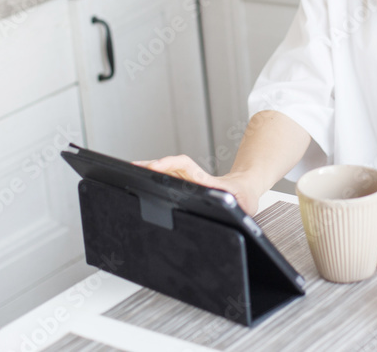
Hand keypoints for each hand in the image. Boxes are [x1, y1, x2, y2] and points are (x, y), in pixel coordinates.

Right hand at [133, 154, 263, 215]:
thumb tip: (234, 211)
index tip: (156, 166)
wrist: (245, 189)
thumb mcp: (245, 205)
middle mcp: (196, 178)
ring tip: (132, 171)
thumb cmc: (244, 198)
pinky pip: (168, 177)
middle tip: (135, 167)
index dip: (170, 165)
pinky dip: (154, 176)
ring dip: (150, 170)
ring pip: (167, 171)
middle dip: (152, 166)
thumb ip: (239, 209)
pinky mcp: (186, 183)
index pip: (186, 168)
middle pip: (171, 167)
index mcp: (208, 183)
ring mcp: (190, 180)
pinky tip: (142, 178)